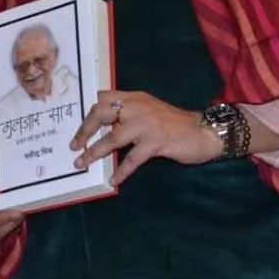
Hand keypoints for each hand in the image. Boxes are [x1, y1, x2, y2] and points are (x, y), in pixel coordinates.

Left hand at [71, 90, 222, 184]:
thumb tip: (102, 126)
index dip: (88, 111)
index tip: (76, 125)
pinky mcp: (157, 142)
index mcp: (134, 98)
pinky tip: (114, 180)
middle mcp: (138, 107)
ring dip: (95, 152)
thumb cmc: (174, 123)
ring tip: (82, 163)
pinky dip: (122, 171)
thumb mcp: (149, 110)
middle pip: (102, 113)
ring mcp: (147, 125)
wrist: (205, 131)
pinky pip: (133, 158)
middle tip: (74, 145)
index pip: (103, 98)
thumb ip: (129, 113)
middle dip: (84, 130)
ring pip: (112, 138)